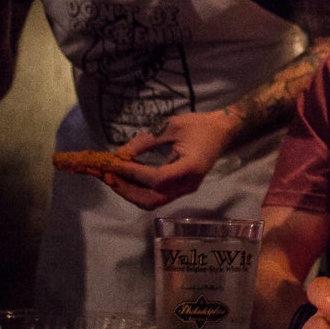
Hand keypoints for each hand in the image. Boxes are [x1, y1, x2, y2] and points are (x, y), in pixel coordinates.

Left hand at [106, 109, 240, 208]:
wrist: (222, 132)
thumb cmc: (199, 126)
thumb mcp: (172, 126)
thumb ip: (147, 140)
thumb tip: (121, 153)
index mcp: (191, 167)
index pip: (158, 178)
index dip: (134, 173)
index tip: (114, 163)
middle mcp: (188, 184)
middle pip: (153, 199)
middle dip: (127, 190)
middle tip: (107, 175)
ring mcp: (185, 189)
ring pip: (152, 202)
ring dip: (129, 193)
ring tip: (112, 178)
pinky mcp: (180, 189)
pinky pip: (156, 196)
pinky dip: (138, 190)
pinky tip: (125, 178)